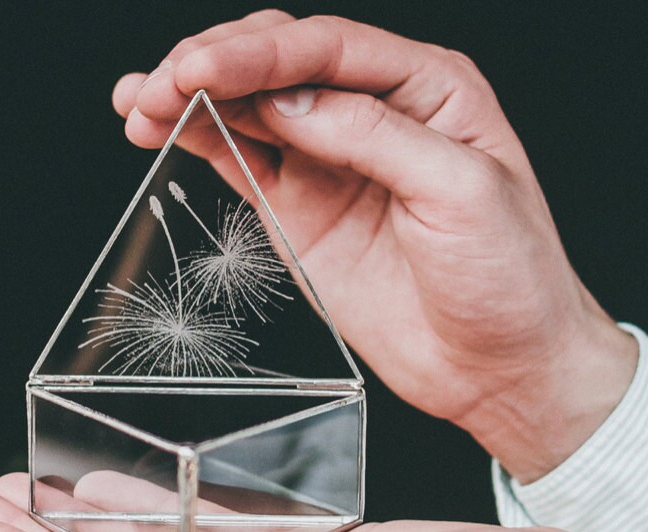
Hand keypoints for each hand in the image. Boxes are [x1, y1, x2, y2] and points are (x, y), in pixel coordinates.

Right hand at [111, 11, 637, 482]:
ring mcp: (329, 161)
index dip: (259, 52)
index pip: (328, 48)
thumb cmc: (510, 278)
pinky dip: (197, 139)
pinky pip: (240, 157)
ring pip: (248, 106)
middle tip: (160, 84)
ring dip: (189, 97)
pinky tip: (160, 127)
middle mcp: (373, 114)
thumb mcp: (463, 193)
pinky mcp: (300, 207)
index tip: (201, 68)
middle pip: (279, 63)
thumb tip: (290, 102)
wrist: (499, 366)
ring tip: (137, 102)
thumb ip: (375, 138)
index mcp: (426, 89)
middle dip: (212, 65)